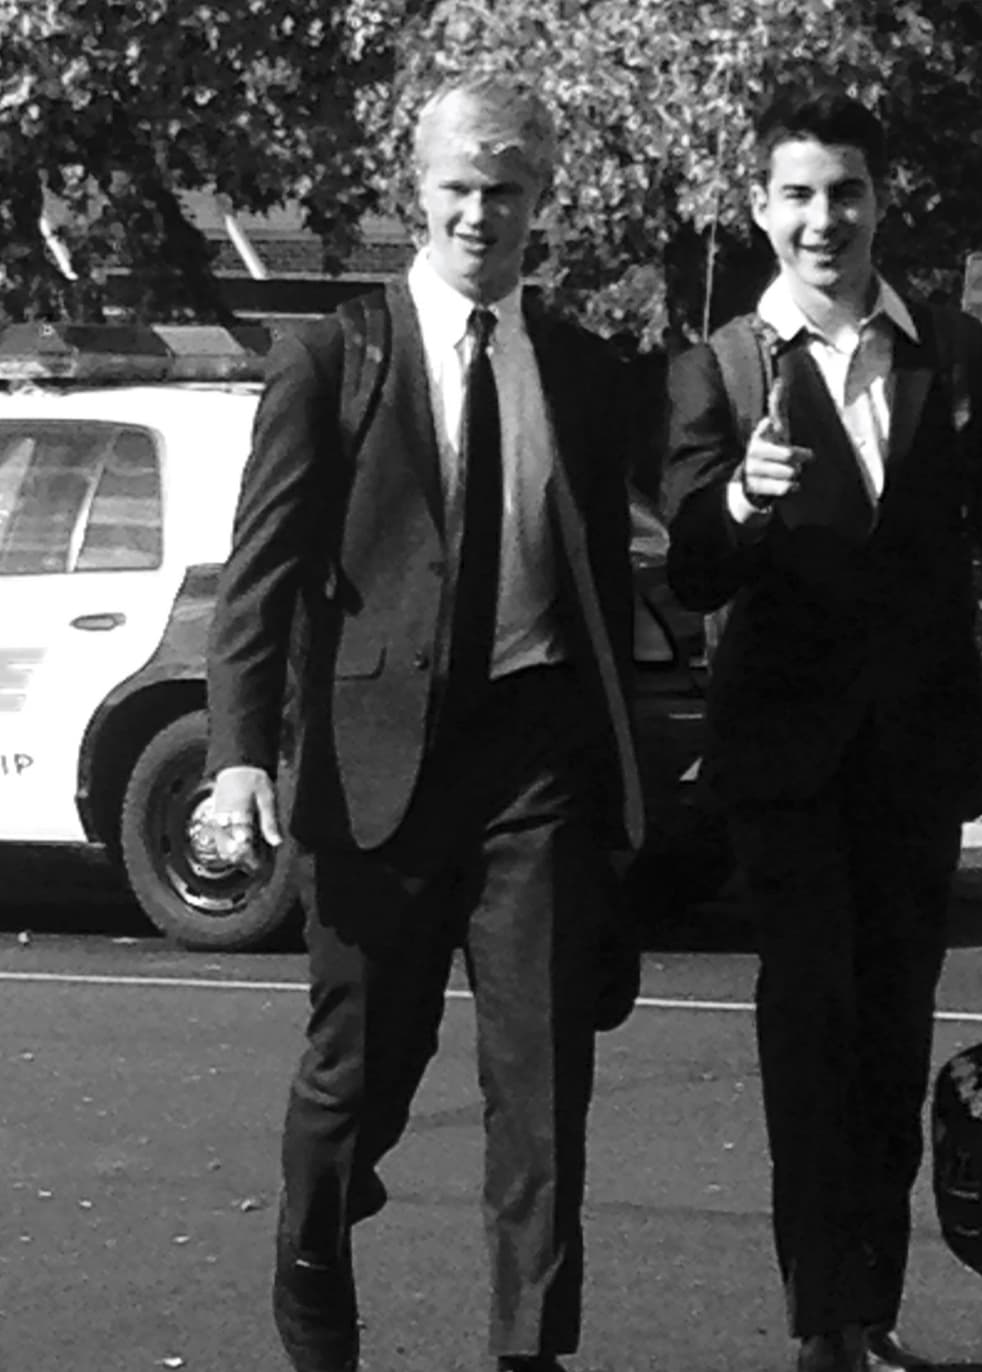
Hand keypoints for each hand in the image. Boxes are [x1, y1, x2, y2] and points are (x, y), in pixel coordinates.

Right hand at [209, 765, 282, 870]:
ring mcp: (217, 818)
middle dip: (241, 860)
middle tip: (255, 866)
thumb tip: (276, 842)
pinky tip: (237, 848)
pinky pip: (217, 837)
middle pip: (228, 848)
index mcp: (238, 813)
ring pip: (220, 845)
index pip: (242, 844)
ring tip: (248, 860)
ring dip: (232, 855)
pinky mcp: (215, 816)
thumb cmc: (254, 779)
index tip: (260, 866)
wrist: (237, 765)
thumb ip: (270, 821)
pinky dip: (226, 846)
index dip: (250, 858)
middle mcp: (224, 817)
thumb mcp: (267, 798)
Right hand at [739, 377, 812, 507]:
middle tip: (805, 456)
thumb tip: (780, 380)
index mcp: (760, 436)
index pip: (763, 429)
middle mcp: (754, 452)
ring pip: (788, 472)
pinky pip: (783, 488)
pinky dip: (790, 487)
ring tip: (790, 472)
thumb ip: (778, 406)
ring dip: (794, 473)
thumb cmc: (770, 448)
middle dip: (799, 456)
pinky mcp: (756, 488)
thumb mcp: (776, 429)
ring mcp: (753, 471)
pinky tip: (789, 485)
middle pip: (787, 454)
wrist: (750, 480)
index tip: (768, 422)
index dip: (765, 427)